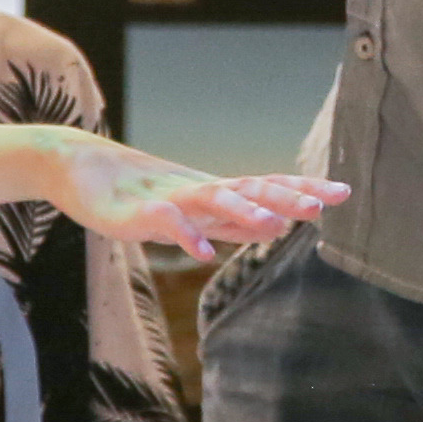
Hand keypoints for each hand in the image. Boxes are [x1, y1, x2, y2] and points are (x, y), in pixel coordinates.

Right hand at [41, 142, 340, 257]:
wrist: (78, 168)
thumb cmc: (137, 193)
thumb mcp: (192, 212)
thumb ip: (231, 221)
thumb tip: (274, 226)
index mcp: (216, 192)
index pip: (268, 185)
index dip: (304, 187)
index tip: (343, 192)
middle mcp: (200, 190)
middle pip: (250, 187)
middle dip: (287, 196)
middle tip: (323, 205)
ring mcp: (170, 198)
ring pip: (214, 199)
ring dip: (245, 211)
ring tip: (275, 225)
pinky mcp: (138, 212)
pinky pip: (166, 223)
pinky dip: (186, 235)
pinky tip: (204, 253)